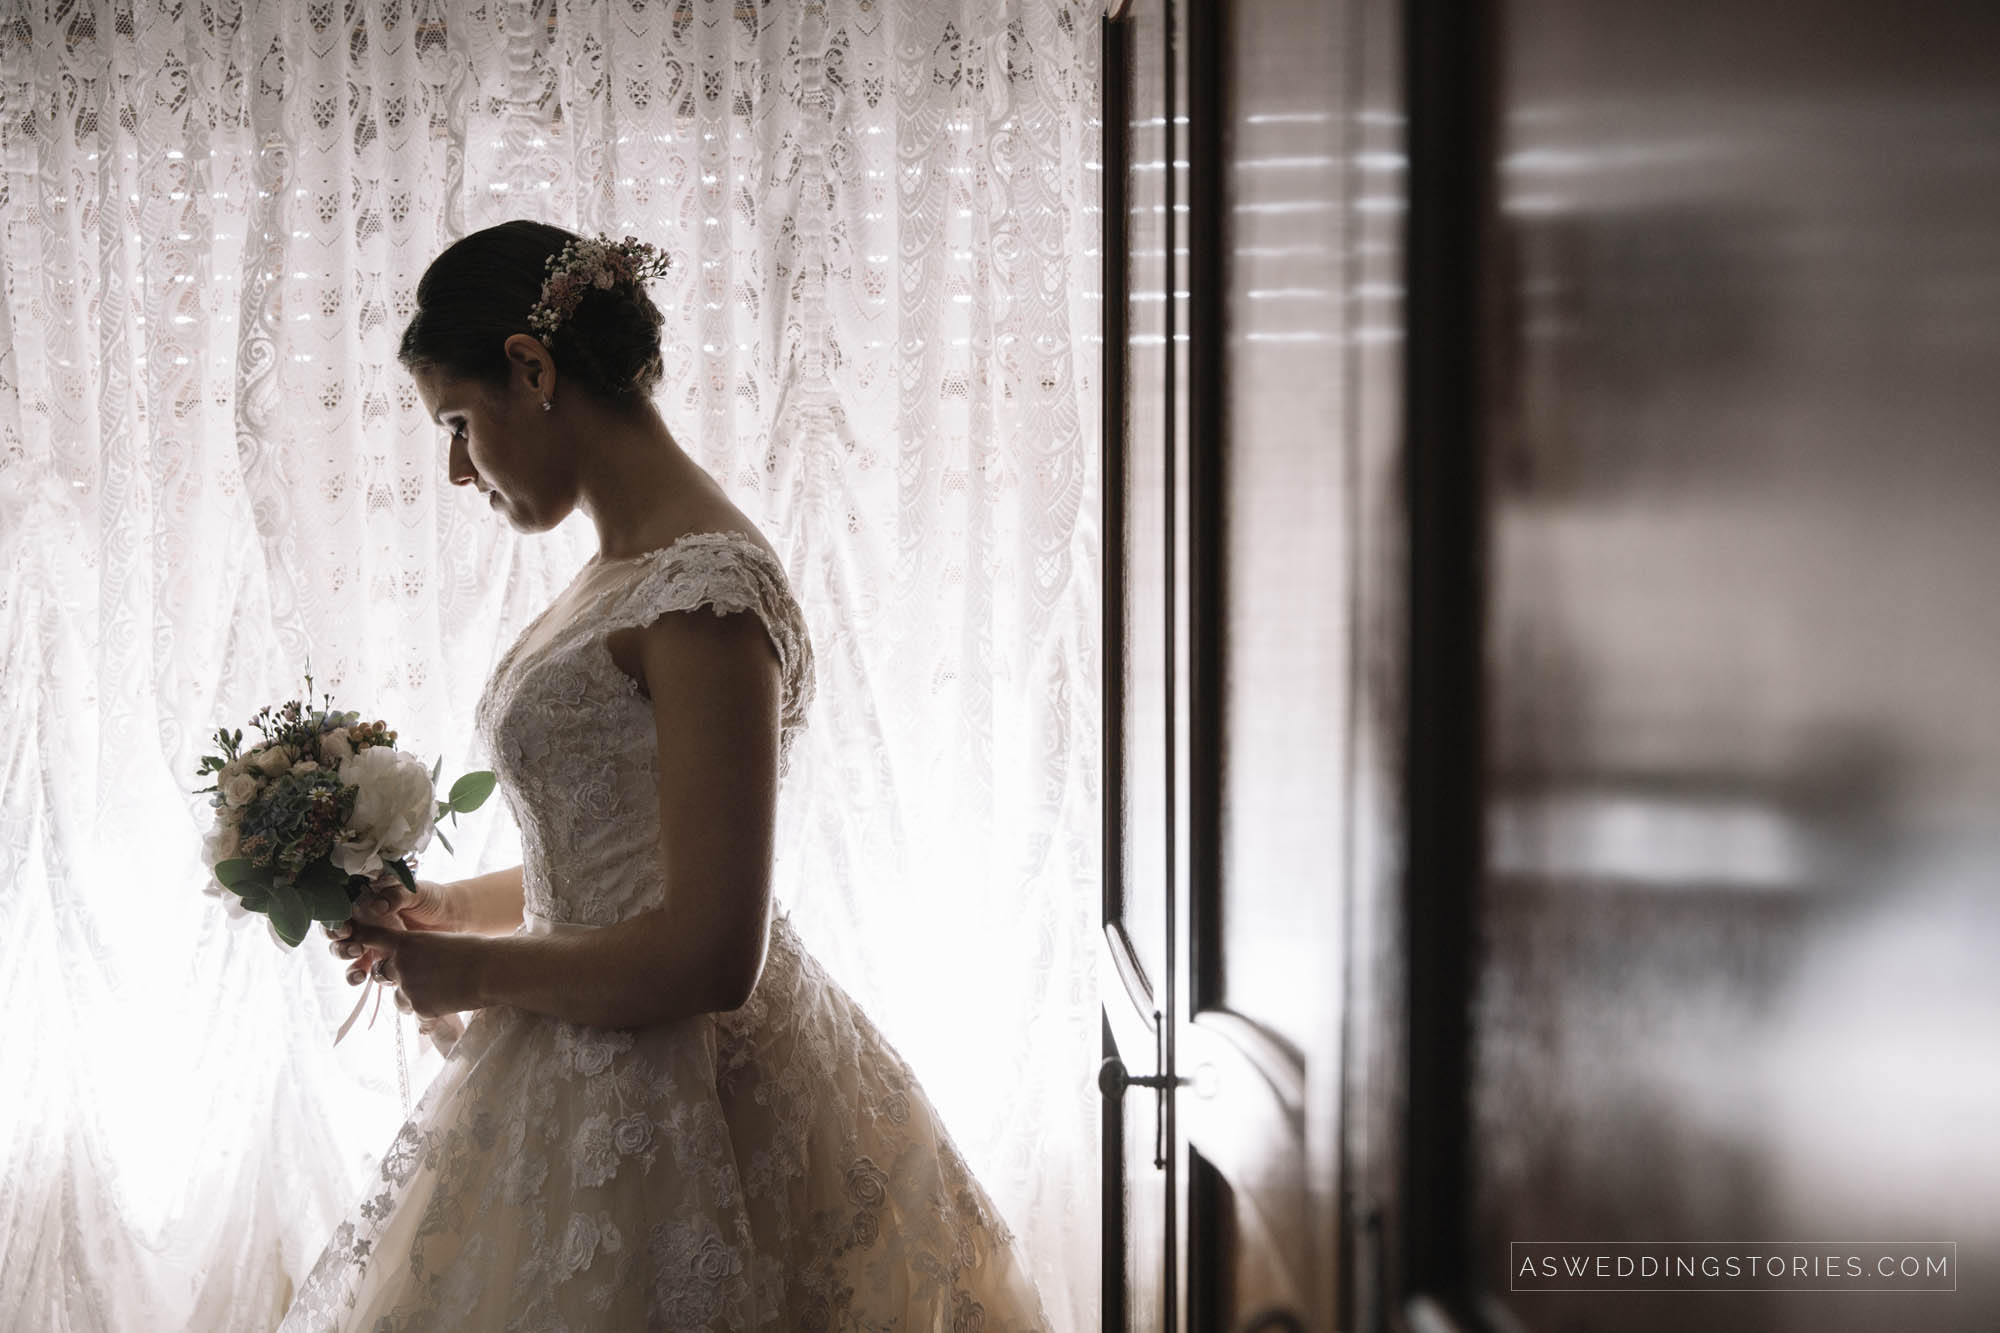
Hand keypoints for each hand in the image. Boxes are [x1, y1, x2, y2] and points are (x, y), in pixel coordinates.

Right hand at [326, 871, 458, 981]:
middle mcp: (363, 923)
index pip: (338, 911)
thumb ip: (396, 895)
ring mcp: (370, 943)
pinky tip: (364, 978)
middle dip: (339, 943)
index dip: (334, 920)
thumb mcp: (414, 891)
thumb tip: (377, 906)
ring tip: (359, 964)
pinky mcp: (380, 960)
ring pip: (345, 954)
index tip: (345, 927)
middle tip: (355, 947)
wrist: (453, 918)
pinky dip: (358, 976)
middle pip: (337, 935)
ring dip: (345, 961)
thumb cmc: (431, 899)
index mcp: (365, 903)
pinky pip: (362, 970)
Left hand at [335, 919, 487, 1021]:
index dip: (363, 938)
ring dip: (412, 997)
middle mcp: (400, 964)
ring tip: (440, 992)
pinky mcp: (419, 1008)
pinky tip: (448, 1005)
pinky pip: (416, 1015)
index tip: (353, 939)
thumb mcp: (441, 942)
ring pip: (398, 997)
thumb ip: (420, 951)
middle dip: (396, 977)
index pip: (373, 938)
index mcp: (406, 943)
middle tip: (420, 976)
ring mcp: (408, 988)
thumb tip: (411, 963)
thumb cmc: (474, 950)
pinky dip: (429, 1013)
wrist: (490, 971)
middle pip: (382, 973)